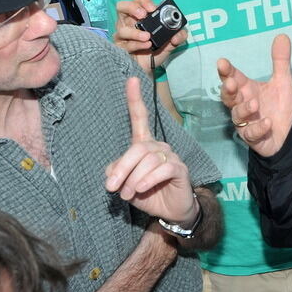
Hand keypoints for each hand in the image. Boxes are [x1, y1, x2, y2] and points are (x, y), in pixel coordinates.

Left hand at [105, 78, 198, 224]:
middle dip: (122, 168)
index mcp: (144, 145)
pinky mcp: (180, 169)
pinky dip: (148, 180)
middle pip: (138, 147)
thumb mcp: (125, 184)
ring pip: (148, 159)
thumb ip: (117, 172)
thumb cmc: (147, 194)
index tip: (131, 80)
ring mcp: (171, 157)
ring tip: (128, 193)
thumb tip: (113, 170)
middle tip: (112, 188)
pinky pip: (162, 169)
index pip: (140, 118)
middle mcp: (158, 146)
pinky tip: (141, 189)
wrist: (170, 211)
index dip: (135, 99)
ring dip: (133, 178)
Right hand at [113, 0, 186, 75]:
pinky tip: (146, 46)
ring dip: (135, 32)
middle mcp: (129, 22)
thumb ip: (179, 35)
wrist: (150, 69)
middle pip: (121, 7)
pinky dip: (137, 44)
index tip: (153, 8)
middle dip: (132, 8)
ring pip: (122, 29)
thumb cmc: (157, 51)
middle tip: (143, 15)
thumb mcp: (172, 42)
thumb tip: (177, 34)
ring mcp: (123, 35)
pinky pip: (125, 44)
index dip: (144, 1)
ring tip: (147, 37)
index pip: (137, 0)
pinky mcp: (120, 48)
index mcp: (141, 17)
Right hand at [217, 34, 291, 157]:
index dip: (227, 71)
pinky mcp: (252, 137)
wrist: (290, 133)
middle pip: (229, 97)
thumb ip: (281, 61)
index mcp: (247, 89)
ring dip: (244, 108)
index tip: (222, 62)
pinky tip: (267, 122)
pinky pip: (251, 134)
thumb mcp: (283, 81)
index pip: (233, 77)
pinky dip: (258, 128)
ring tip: (255, 103)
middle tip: (231, 83)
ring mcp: (246, 122)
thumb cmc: (280, 106)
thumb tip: (283, 35)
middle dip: (228, 90)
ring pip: (237, 115)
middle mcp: (242, 104)